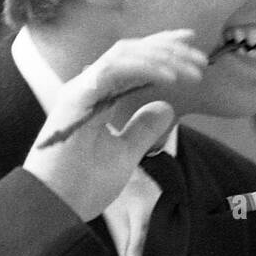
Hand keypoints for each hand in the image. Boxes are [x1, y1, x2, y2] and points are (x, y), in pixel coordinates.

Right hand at [25, 29, 206, 220]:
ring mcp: (80, 89)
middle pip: (131, 51)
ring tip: (192, 70)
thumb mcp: (124, 154)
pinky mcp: (76, 97)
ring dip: (162, 57)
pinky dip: (143, 68)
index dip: (162, 49)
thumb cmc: (81, 185)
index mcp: (97, 96)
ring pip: (124, 54)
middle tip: (201, 56)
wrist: (54, 208)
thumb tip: (166, 107)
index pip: (132, 61)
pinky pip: (114, 70)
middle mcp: (88, 86)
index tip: (193, 49)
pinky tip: (170, 77)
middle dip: (168, 47)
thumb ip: (143, 129)